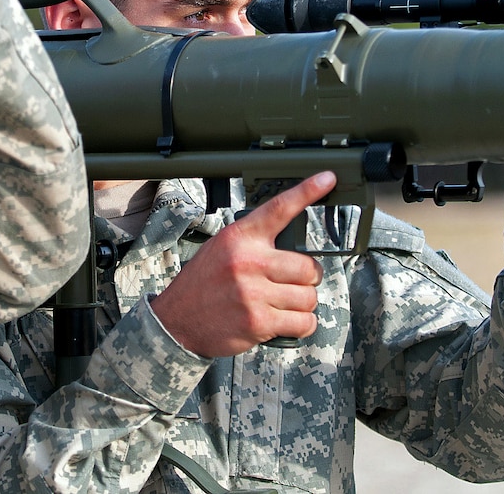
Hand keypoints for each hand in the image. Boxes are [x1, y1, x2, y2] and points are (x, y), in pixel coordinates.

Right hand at [150, 171, 335, 357]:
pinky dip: (301, 325)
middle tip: (292, 283)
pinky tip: (284, 321)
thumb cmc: (203, 284)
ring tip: (281, 303)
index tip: (327, 178)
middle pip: (309, 267)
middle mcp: (248, 261)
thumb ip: (254, 243)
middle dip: (307, 279)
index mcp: (240, 237)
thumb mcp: (221, 249)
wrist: (176, 321)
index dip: (307, 192)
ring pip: (309, 297)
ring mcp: (254, 292)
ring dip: (302, 304)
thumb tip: (293, 244)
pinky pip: (303, 322)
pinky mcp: (259, 321)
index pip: (279, 209)